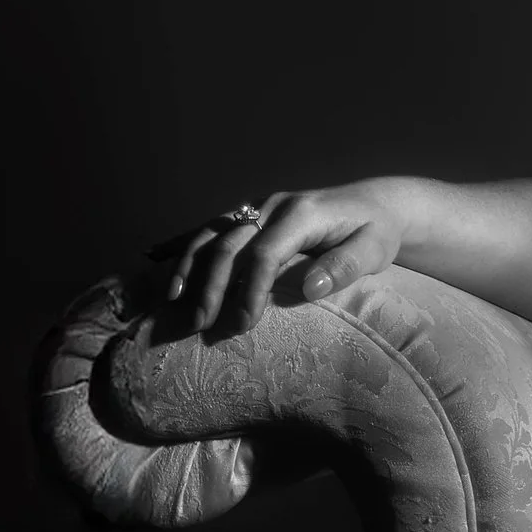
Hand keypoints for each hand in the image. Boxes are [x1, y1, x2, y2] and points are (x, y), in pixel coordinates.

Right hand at [154, 182, 407, 336]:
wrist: (376, 205)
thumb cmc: (377, 232)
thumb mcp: (375, 249)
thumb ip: (345, 266)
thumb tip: (309, 286)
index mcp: (302, 213)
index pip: (264, 253)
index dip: (249, 290)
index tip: (242, 324)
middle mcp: (272, 206)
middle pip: (227, 245)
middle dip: (210, 287)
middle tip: (199, 326)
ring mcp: (257, 208)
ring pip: (210, 234)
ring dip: (187, 268)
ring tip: (173, 303)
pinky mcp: (249, 214)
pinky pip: (210, 228)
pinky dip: (184, 244)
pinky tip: (155, 257)